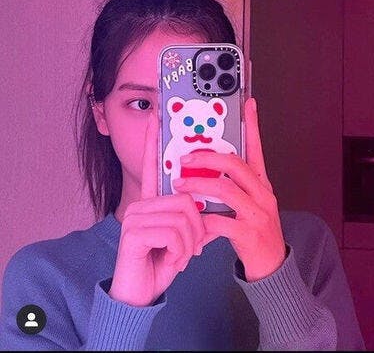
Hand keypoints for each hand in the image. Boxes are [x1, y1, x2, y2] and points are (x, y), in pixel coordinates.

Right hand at [109, 109, 207, 306]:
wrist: (141, 294)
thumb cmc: (162, 260)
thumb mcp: (182, 236)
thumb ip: (189, 215)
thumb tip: (202, 200)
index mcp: (153, 202)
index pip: (154, 166)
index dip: (154, 141)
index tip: (156, 117)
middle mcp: (142, 204)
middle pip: (187, 198)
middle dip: (197, 228)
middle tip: (193, 247)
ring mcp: (136, 216)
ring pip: (184, 216)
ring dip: (190, 243)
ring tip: (180, 257)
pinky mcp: (134, 232)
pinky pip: (174, 232)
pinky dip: (180, 251)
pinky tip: (170, 262)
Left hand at [173, 97, 285, 281]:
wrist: (272, 265)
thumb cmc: (255, 229)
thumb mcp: (250, 202)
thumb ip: (233, 185)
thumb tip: (206, 169)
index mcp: (262, 183)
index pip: (257, 148)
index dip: (253, 125)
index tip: (248, 103)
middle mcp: (263, 193)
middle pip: (236, 165)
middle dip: (207, 157)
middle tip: (185, 157)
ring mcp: (258, 213)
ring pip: (226, 190)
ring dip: (198, 185)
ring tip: (179, 185)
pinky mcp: (249, 234)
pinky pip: (221, 222)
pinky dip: (203, 221)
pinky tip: (192, 222)